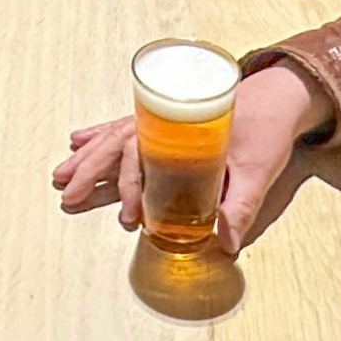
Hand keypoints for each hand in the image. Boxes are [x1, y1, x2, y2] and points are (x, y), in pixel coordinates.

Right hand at [50, 64, 326, 254]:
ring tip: (59, 174)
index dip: (128, 182)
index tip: (126, 215)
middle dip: (90, 169)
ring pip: (116, 136)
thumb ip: (240, 206)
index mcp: (186, 128)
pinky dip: (101, 136)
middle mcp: (168, 121)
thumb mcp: (259, 170)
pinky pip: (125, 129)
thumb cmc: (269, 130)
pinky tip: (78, 141)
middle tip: (65, 193)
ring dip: (88, 155)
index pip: (144, 151)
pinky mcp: (165, 123)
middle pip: (119, 142)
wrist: (280, 96)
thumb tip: (224, 244)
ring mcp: (163, 120)